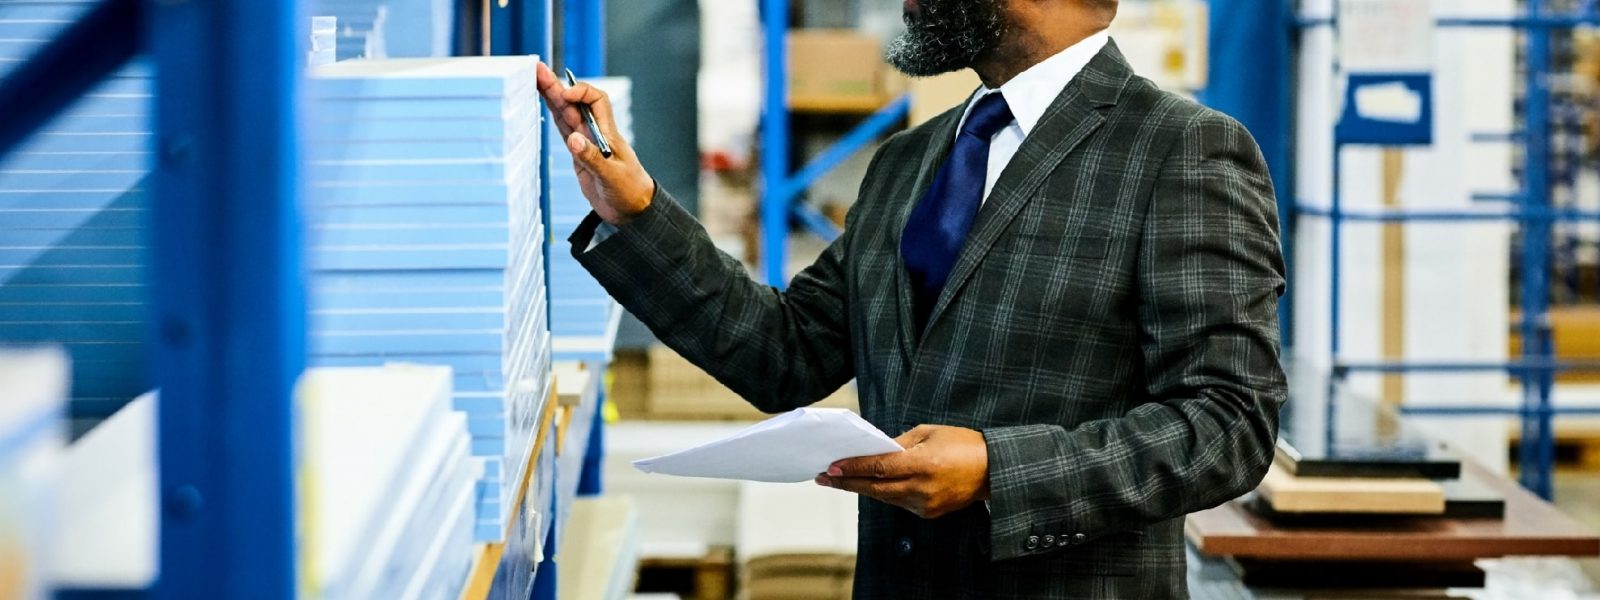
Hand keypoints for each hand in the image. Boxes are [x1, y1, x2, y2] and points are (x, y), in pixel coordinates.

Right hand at [535, 62, 655, 224]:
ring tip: (535, 79)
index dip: (581, 92)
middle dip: (556, 86)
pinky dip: (554, 117)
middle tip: (537, 69)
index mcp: (608, 134)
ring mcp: (586, 143)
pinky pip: (564, 131)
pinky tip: (544, 105)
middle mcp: (595, 134)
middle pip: (574, 103)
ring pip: (566, 115)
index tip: (565, 96)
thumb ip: (591, 158)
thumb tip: (573, 139)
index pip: (596, 101)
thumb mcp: (611, 177)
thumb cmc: (629, 191)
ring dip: (551, 97)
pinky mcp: (579, 156)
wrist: (633, 210)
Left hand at [815, 425, 989, 518]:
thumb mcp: (929, 433)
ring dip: (862, 488)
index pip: (878, 468)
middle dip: (846, 483)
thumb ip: (899, 443)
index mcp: (922, 464)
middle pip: (874, 488)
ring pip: (884, 497)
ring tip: (840, 479)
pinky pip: (898, 502)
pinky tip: (869, 484)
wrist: (993, 470)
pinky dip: (883, 492)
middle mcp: (921, 488)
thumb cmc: (962, 444)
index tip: (831, 466)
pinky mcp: (928, 513)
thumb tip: (873, 451)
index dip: (852, 468)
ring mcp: (924, 504)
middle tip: (824, 477)